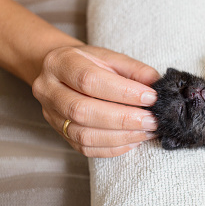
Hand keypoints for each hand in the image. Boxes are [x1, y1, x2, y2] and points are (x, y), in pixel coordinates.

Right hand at [32, 45, 159, 156]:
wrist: (59, 72)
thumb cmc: (89, 63)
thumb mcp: (110, 58)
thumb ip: (134, 69)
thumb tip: (156, 83)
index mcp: (60, 63)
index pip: (89, 80)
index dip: (122, 91)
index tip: (150, 97)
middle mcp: (48, 90)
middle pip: (83, 110)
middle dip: (123, 118)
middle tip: (151, 120)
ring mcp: (51, 115)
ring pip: (84, 134)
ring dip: (121, 136)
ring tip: (147, 132)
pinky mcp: (60, 133)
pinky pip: (86, 148)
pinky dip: (114, 148)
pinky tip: (134, 140)